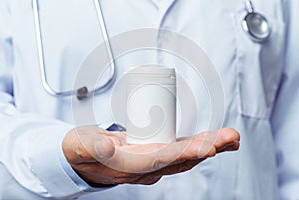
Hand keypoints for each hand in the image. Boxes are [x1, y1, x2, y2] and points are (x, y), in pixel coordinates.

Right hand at [62, 126, 239, 184]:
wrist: (85, 157)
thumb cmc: (81, 150)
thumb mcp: (80, 146)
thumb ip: (90, 145)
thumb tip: (108, 145)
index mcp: (130, 167)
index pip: (161, 161)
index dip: (183, 153)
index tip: (205, 147)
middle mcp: (147, 168)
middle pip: (181, 159)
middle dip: (207, 148)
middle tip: (230, 137)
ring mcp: (154, 161)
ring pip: (186, 155)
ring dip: (211, 146)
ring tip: (232, 137)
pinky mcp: (157, 152)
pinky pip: (182, 150)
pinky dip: (201, 144)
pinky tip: (216, 139)